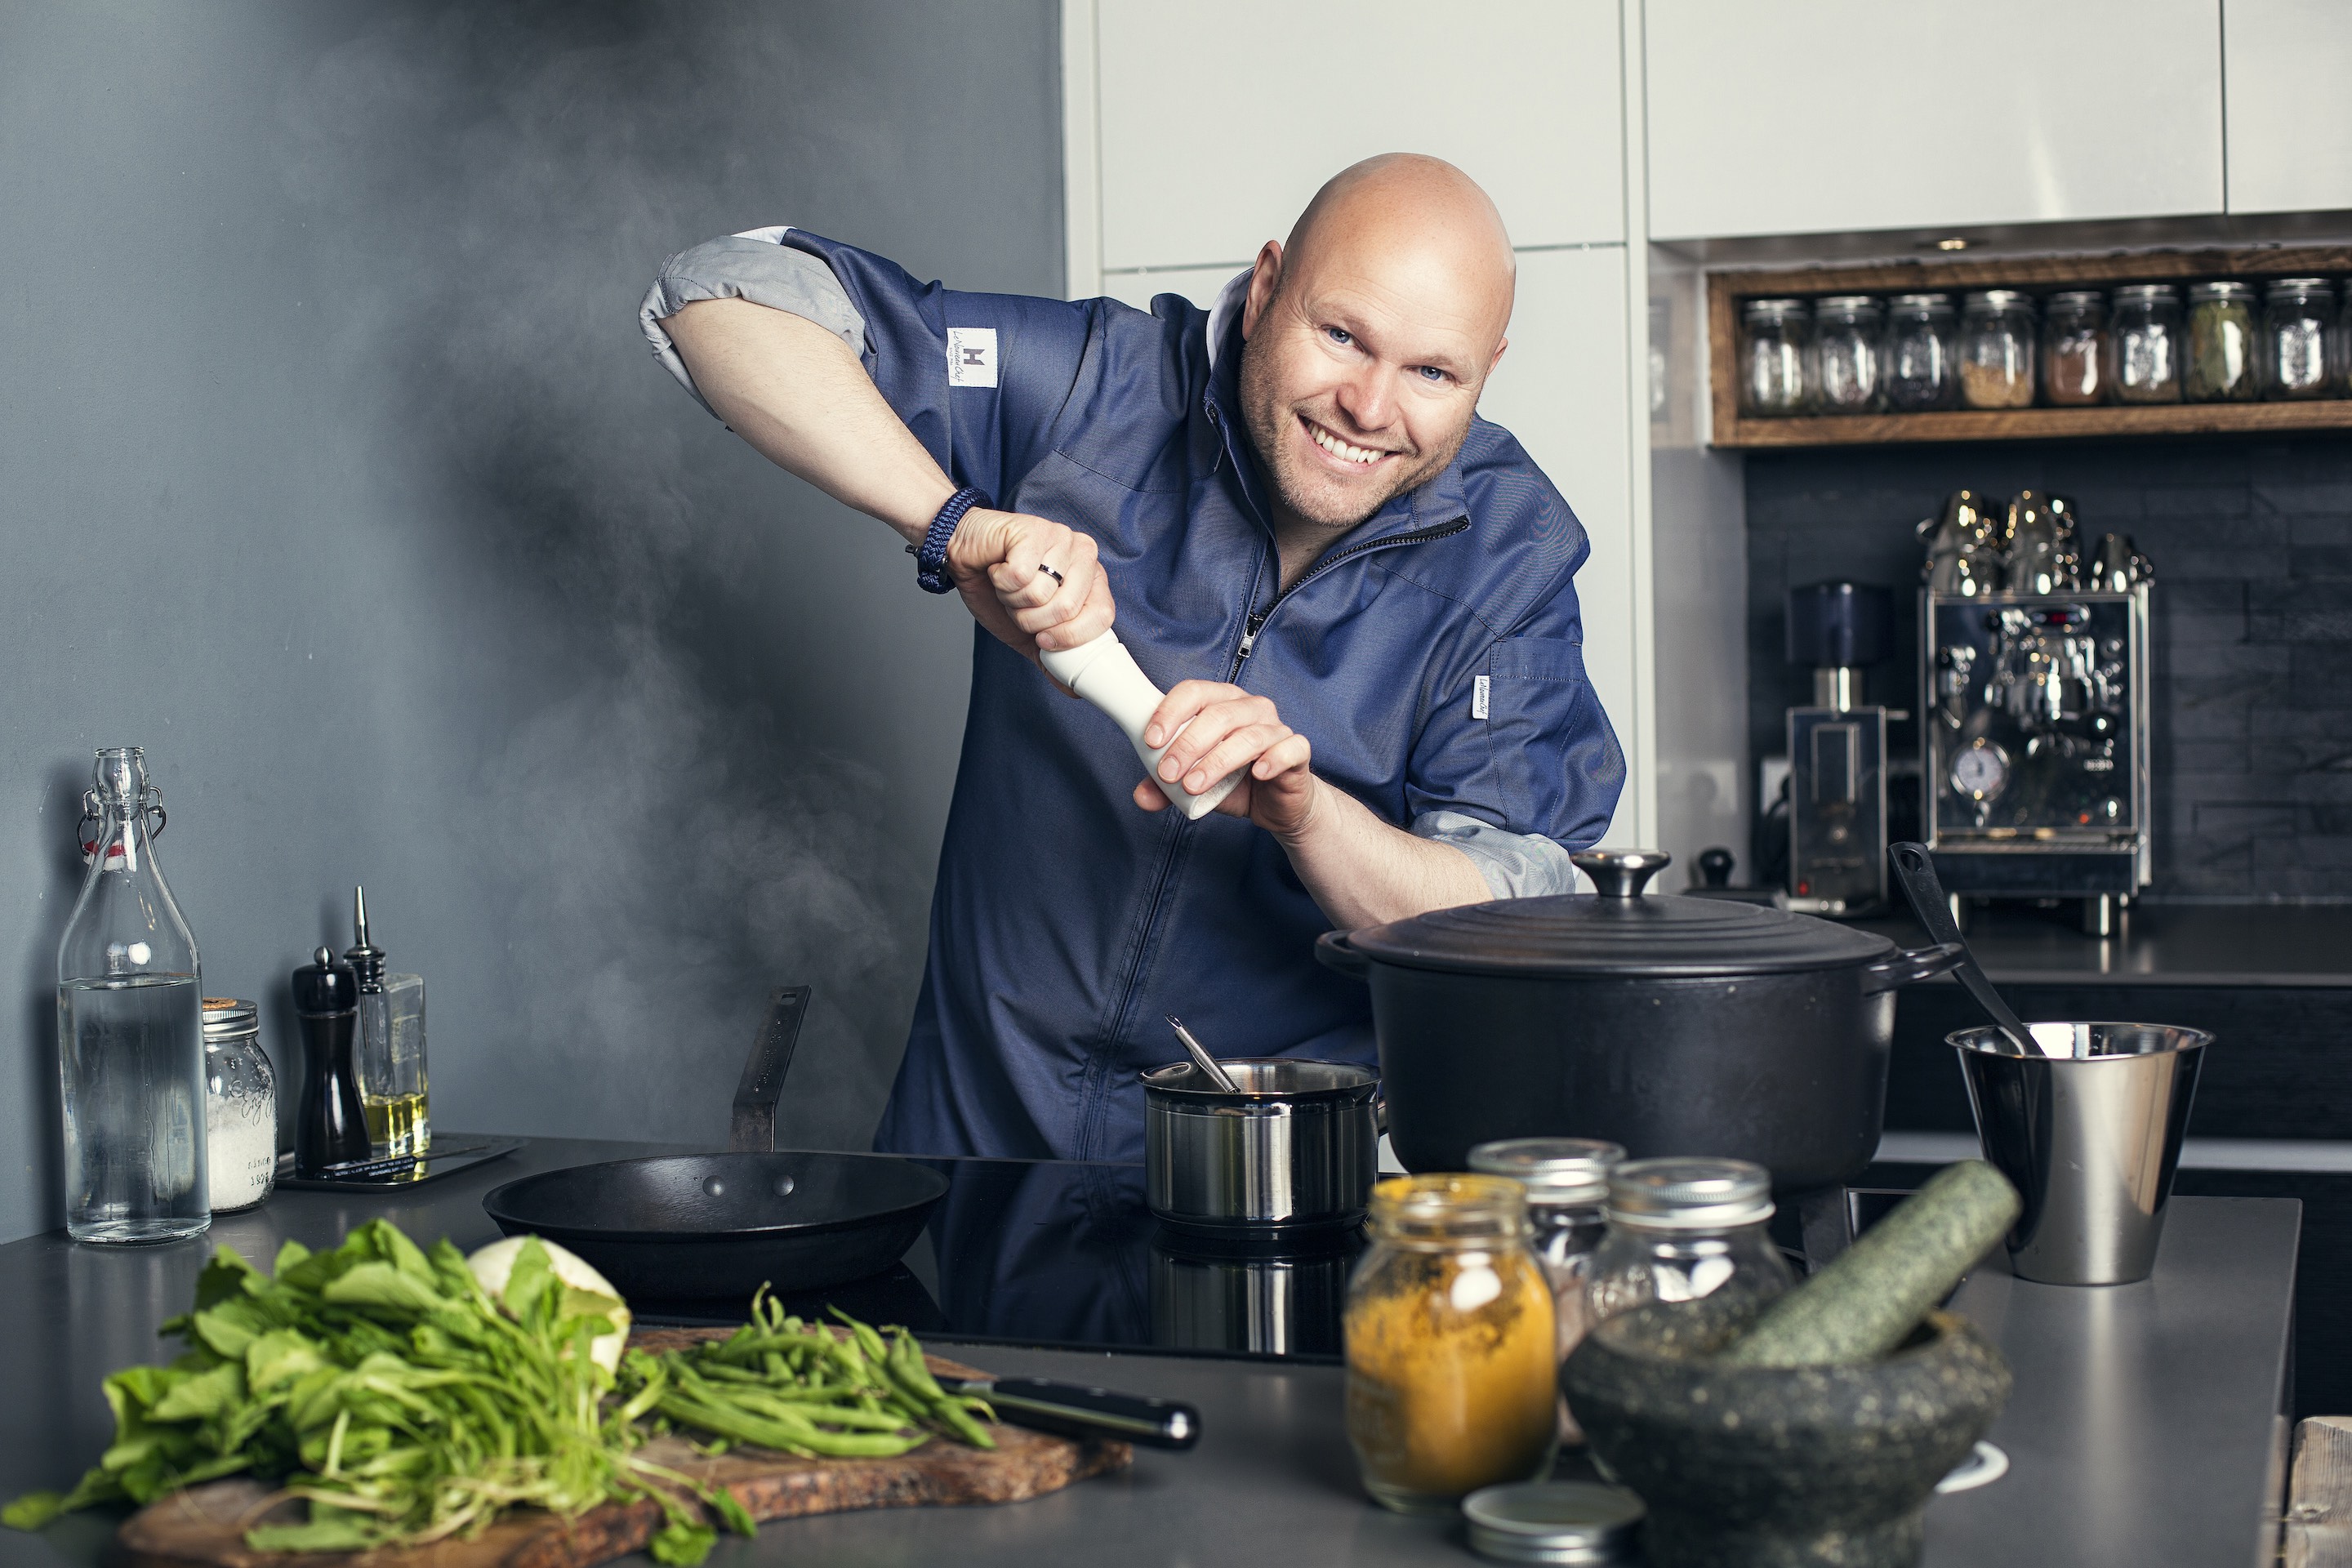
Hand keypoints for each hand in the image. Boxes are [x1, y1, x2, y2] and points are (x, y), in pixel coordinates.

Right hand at [944, 507, 1113, 659]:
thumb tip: (1073, 690)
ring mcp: (1060, 537)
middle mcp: (1083, 553)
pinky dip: (1001, 581)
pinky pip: (1020, 575)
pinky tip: (998, 568)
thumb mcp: (1027, 633)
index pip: (1103, 616)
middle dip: (1032, 619)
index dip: (1069, 636)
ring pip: (1042, 594)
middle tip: (1018, 603)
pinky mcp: (1032, 529)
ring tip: (1008, 584)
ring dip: (1014, 599)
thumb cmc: (997, 589)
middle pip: (1068, 609)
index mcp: (1092, 577)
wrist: (963, 555)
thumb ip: (1052, 659)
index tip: (1043, 638)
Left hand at [1134, 681, 1320, 838]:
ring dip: (1217, 761)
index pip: (1194, 692)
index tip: (1151, 741)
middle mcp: (1250, 708)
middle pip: (1218, 714)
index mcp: (1222, 702)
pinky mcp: (1297, 751)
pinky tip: (1257, 774)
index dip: (1170, 712)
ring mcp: (1276, 728)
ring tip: (1194, 785)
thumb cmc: (1237, 782)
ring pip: (1248, 736)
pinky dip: (1273, 759)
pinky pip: (1289, 749)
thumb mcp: (1196, 783)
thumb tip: (1141, 796)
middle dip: (1188, 744)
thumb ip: (1167, 787)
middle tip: (1168, 773)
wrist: (1278, 805)